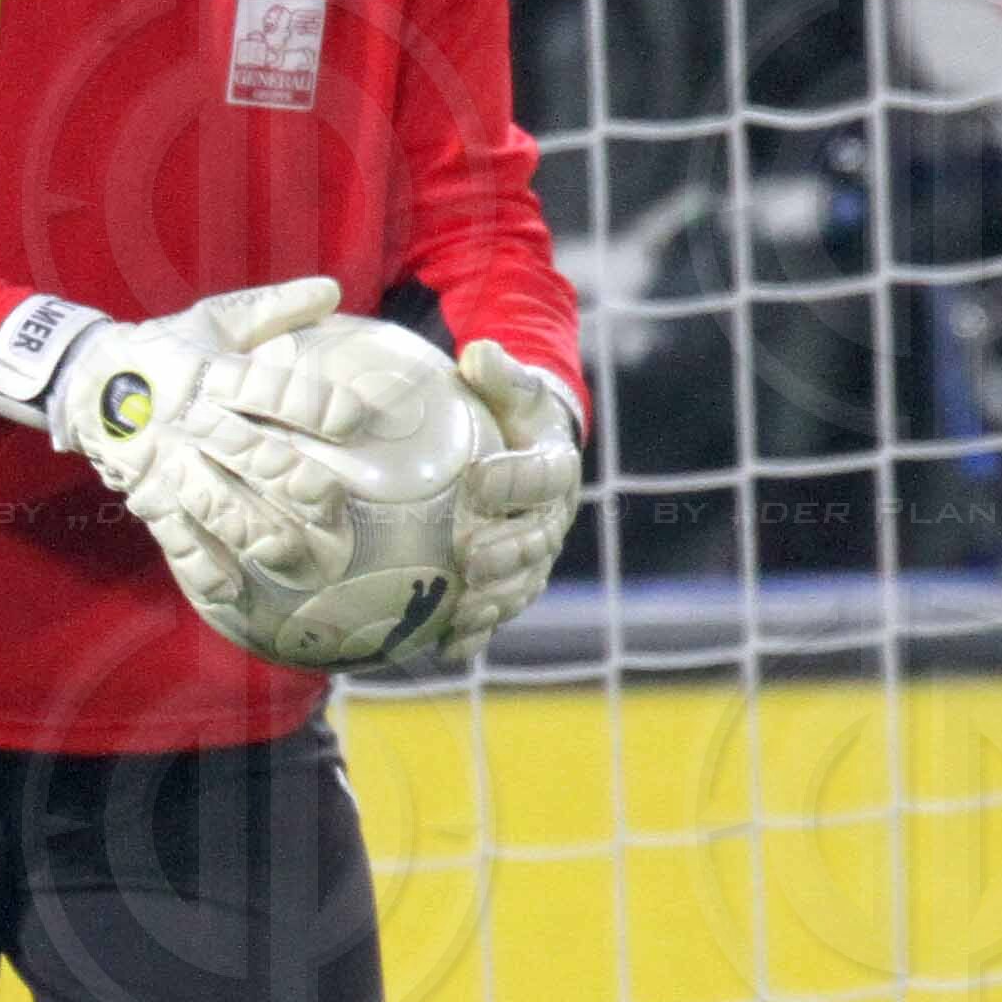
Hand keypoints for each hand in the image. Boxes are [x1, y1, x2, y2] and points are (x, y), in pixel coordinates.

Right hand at [0, 275, 358, 602]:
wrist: (79, 380)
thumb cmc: (160, 349)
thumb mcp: (210, 319)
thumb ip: (273, 308)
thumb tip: (333, 289)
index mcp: (210, 374)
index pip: (268, 389)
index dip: (312, 405)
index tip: (356, 421)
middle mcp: (192, 422)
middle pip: (247, 453)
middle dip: (290, 480)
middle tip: (330, 503)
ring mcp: (168, 465)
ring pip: (214, 502)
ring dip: (252, 529)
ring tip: (290, 553)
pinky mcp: (149, 496)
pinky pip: (174, 535)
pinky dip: (201, 565)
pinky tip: (231, 590)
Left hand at [440, 338, 583, 653]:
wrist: (524, 453)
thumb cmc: (508, 414)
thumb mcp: (509, 390)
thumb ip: (498, 376)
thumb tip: (478, 353)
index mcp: (555, 468)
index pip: (544, 474)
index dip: (516, 480)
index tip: (478, 478)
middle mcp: (553, 518)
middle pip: (536, 540)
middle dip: (507, 551)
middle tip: (471, 556)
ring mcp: (535, 556)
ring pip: (522, 583)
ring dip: (495, 600)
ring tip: (464, 608)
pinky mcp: (513, 584)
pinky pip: (498, 613)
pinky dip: (476, 634)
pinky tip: (446, 649)